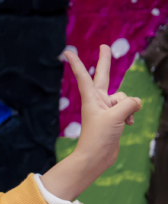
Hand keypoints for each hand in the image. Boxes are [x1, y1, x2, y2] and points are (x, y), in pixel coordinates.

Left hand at [43, 45, 143, 200]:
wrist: (96, 157)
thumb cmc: (99, 137)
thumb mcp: (116, 117)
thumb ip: (129, 103)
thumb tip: (136, 102)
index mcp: (91, 99)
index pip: (84, 76)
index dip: (76, 64)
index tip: (67, 52)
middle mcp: (98, 101)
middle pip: (104, 76)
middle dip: (105, 61)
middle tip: (104, 46)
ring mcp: (106, 108)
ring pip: (124, 98)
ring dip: (128, 108)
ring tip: (122, 121)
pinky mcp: (114, 117)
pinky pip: (129, 108)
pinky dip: (130, 115)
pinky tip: (127, 125)